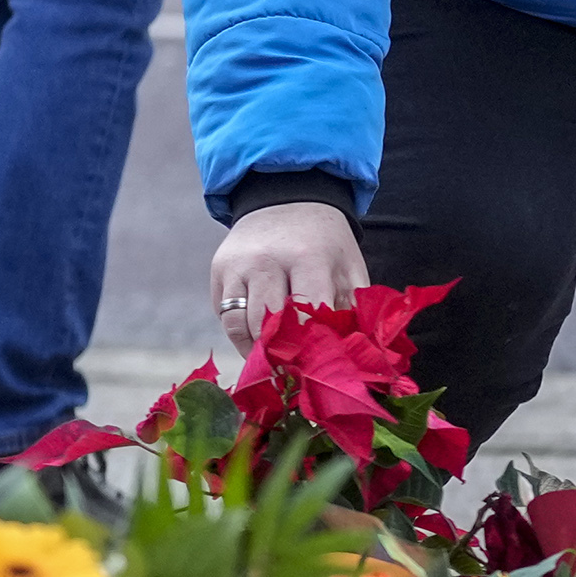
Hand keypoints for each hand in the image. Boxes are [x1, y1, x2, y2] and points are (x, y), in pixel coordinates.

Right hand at [211, 201, 368, 363]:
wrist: (285, 199)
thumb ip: (354, 306)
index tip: (316, 369)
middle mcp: (267, 261)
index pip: (305, 312)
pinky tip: (256, 346)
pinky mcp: (219, 271)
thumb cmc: (325, 243)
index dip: (310, 345)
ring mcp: (238, 266)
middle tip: (292, 377)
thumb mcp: (349, 266)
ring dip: (256, 351)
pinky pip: (225, 315)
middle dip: (280, 354)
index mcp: (307, 258)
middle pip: (267, 323)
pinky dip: (239, 335)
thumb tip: (356, 350)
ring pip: (240, 324)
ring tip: (273, 368)